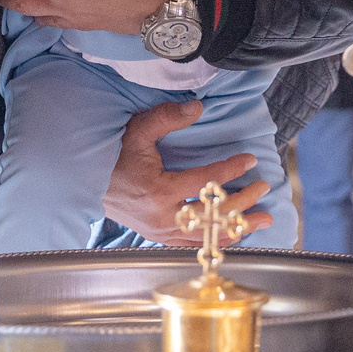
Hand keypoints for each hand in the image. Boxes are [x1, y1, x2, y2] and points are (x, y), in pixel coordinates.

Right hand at [100, 100, 272, 243]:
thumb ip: (167, 117)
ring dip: (239, 227)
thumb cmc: (114, 155)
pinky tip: (237, 235)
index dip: (230, 170)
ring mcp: (161, 231)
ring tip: (264, 219)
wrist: (88, 183)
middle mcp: (162, 217)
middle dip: (243, 201)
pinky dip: (217, 240)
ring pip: (208, 234)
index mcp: (159, 191)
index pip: (205, 182)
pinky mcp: (158, 237)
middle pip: (213, 213)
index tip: (250, 160)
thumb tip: (198, 107)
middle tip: (264, 187)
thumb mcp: (138, 130)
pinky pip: (194, 244)